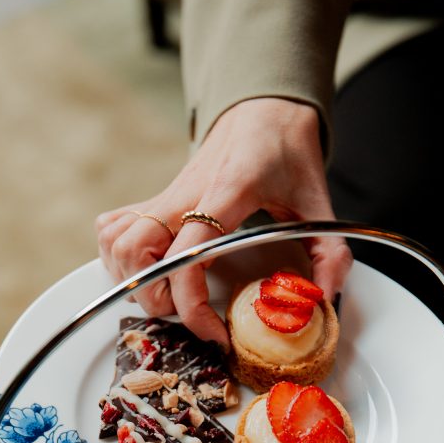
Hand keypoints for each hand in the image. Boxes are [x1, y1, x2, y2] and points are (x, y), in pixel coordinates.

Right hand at [96, 98, 351, 348]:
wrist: (264, 110)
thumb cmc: (287, 153)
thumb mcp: (320, 204)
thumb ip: (330, 255)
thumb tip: (322, 301)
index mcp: (225, 194)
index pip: (186, 257)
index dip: (192, 306)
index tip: (217, 332)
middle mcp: (183, 196)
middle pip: (136, 255)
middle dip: (157, 300)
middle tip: (191, 313)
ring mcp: (163, 198)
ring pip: (116, 243)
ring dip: (133, 280)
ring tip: (170, 295)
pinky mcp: (154, 200)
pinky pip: (112, 229)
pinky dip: (117, 256)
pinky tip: (148, 270)